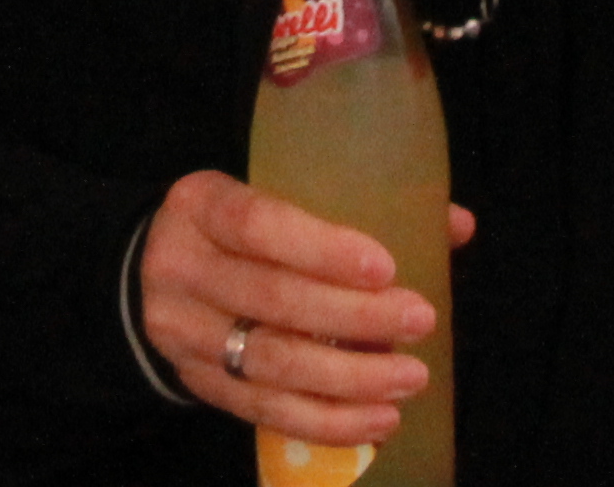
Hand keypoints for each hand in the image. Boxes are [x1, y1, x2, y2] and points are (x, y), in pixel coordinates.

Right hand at [138, 169, 476, 442]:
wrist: (156, 269)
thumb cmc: (241, 227)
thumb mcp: (277, 193)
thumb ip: (360, 204)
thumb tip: (456, 224)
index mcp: (200, 204)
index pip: (256, 224)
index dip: (321, 249)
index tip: (386, 267)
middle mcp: (181, 267)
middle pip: (270, 300)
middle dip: (353, 318)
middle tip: (420, 320)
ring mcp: (183, 333)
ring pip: (271, 365)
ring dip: (350, 380)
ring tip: (410, 378)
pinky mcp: (197, 383)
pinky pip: (265, 412)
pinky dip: (327, 422)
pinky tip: (378, 421)